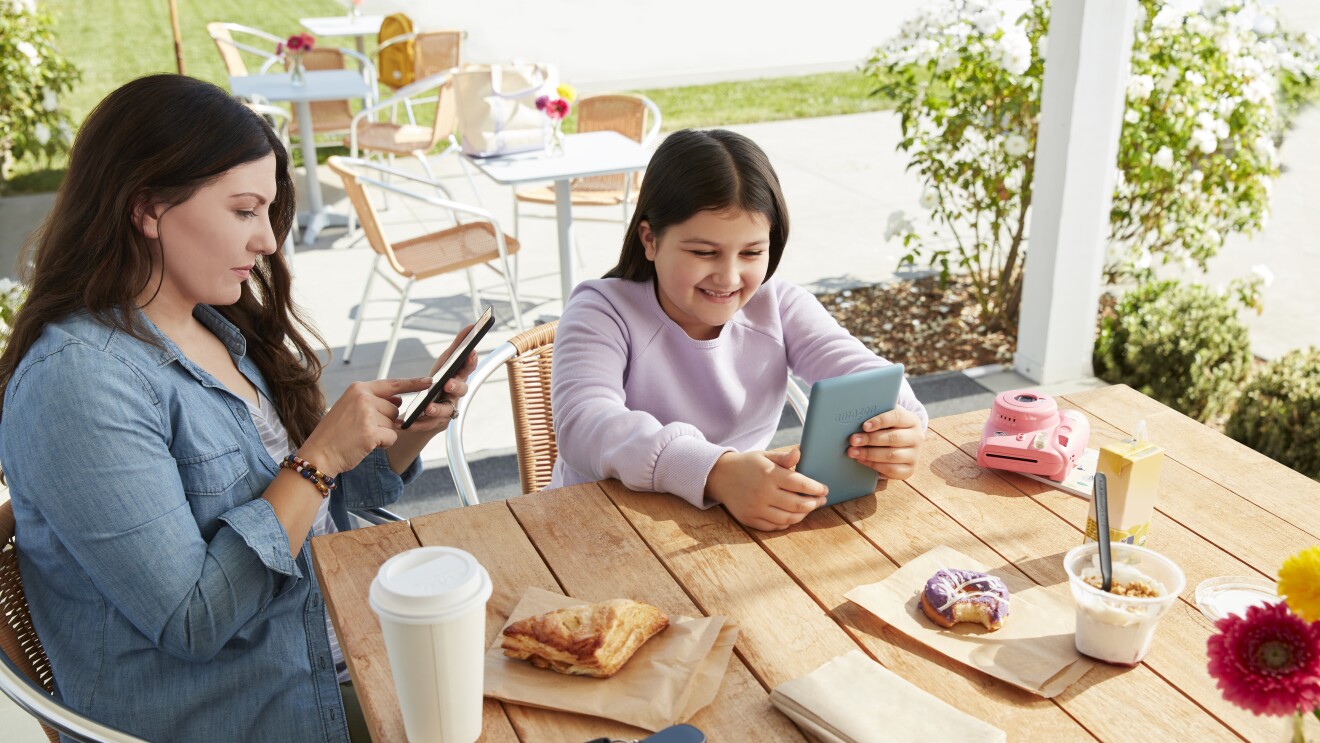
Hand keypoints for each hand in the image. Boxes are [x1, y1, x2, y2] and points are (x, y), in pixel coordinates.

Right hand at [297, 377, 432, 475]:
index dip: (413, 383)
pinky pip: (392, 437)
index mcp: (358, 389)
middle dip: (385, 421)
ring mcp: (367, 414)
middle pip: (395, 409)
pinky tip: (365, 444)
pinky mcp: (371, 432)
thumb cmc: (335, 433)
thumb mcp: (350, 408)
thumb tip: (399, 401)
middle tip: (363, 428)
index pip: (392, 384)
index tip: (430, 381)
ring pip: (394, 423)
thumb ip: (374, 401)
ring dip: (383, 433)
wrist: (318, 454)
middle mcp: (363, 398)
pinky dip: (383, 443)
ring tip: (361, 436)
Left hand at [401, 327, 479, 434]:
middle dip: (456, 387)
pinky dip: (419, 423)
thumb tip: (470, 326)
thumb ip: (457, 346)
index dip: (471, 362)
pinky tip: (409, 421)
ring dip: (438, 408)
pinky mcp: (436, 424)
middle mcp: (456, 395)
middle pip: (462, 391)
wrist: (425, 411)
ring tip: (427, 407)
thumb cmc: (437, 382)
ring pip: (447, 410)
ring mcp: (447, 410)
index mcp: (458, 378)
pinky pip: (428, 425)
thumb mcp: (444, 364)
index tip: (470, 352)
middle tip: (448, 384)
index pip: (468, 369)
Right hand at [704, 448, 828, 531]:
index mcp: (769, 474)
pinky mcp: (750, 519)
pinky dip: (787, 522)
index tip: (824, 489)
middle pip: (798, 504)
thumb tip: (800, 452)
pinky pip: (775, 526)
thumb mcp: (764, 456)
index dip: (816, 488)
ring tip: (808, 508)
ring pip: (788, 518)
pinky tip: (793, 515)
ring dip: (803, 514)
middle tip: (821, 500)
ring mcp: (756, 508)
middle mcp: (763, 493)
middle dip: (814, 503)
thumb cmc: (747, 464)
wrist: (720, 477)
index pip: (800, 484)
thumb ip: (783, 457)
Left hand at [847, 406, 923, 479]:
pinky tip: (861, 460)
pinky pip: (891, 470)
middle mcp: (917, 438)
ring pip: (891, 455)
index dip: (880, 421)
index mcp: (912, 420)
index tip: (864, 426)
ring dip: (869, 454)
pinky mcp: (909, 470)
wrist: (903, 446)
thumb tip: (857, 414)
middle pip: (893, 438)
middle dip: (870, 439)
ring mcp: (914, 455)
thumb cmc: (889, 429)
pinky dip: (874, 465)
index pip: (897, 417)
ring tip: (853, 452)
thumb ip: (877, 414)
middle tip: (853, 440)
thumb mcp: (887, 419)